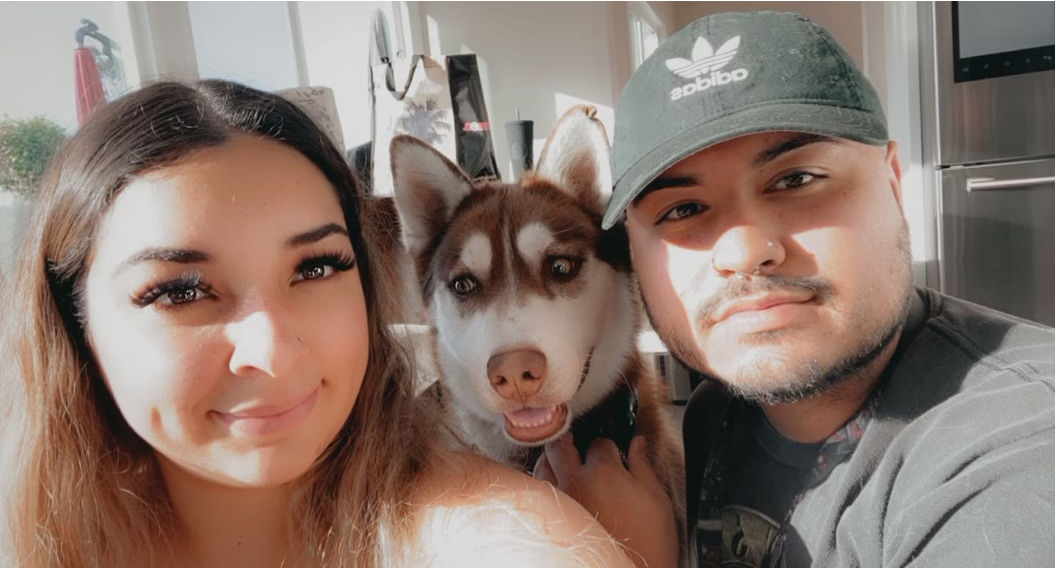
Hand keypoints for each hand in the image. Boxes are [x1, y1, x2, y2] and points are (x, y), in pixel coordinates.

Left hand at [534, 434, 677, 567]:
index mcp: (604, 472)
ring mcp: (561, 501)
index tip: (613, 451)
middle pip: (560, 446)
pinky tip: (558, 487)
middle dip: (568, 440)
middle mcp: (576, 482)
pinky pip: (539, 491)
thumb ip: (643, 466)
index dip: (608, 445)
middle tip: (576, 443)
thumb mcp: (657, 499)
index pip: (599, 443)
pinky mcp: (553, 520)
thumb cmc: (649, 543)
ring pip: (542, 466)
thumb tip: (638, 445)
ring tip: (563, 462)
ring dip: (552, 459)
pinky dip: (546, 483)